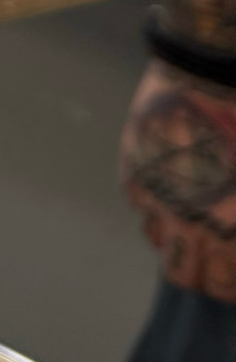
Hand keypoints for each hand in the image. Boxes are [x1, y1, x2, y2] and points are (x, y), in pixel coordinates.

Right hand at [121, 59, 235, 299]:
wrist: (211, 76)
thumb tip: (234, 238)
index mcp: (232, 230)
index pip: (222, 285)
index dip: (227, 282)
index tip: (230, 268)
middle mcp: (192, 223)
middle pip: (184, 275)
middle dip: (199, 270)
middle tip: (209, 252)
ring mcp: (159, 198)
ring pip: (157, 242)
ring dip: (172, 235)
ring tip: (186, 215)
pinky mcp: (135, 171)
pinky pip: (139, 202)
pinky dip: (153, 199)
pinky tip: (170, 179)